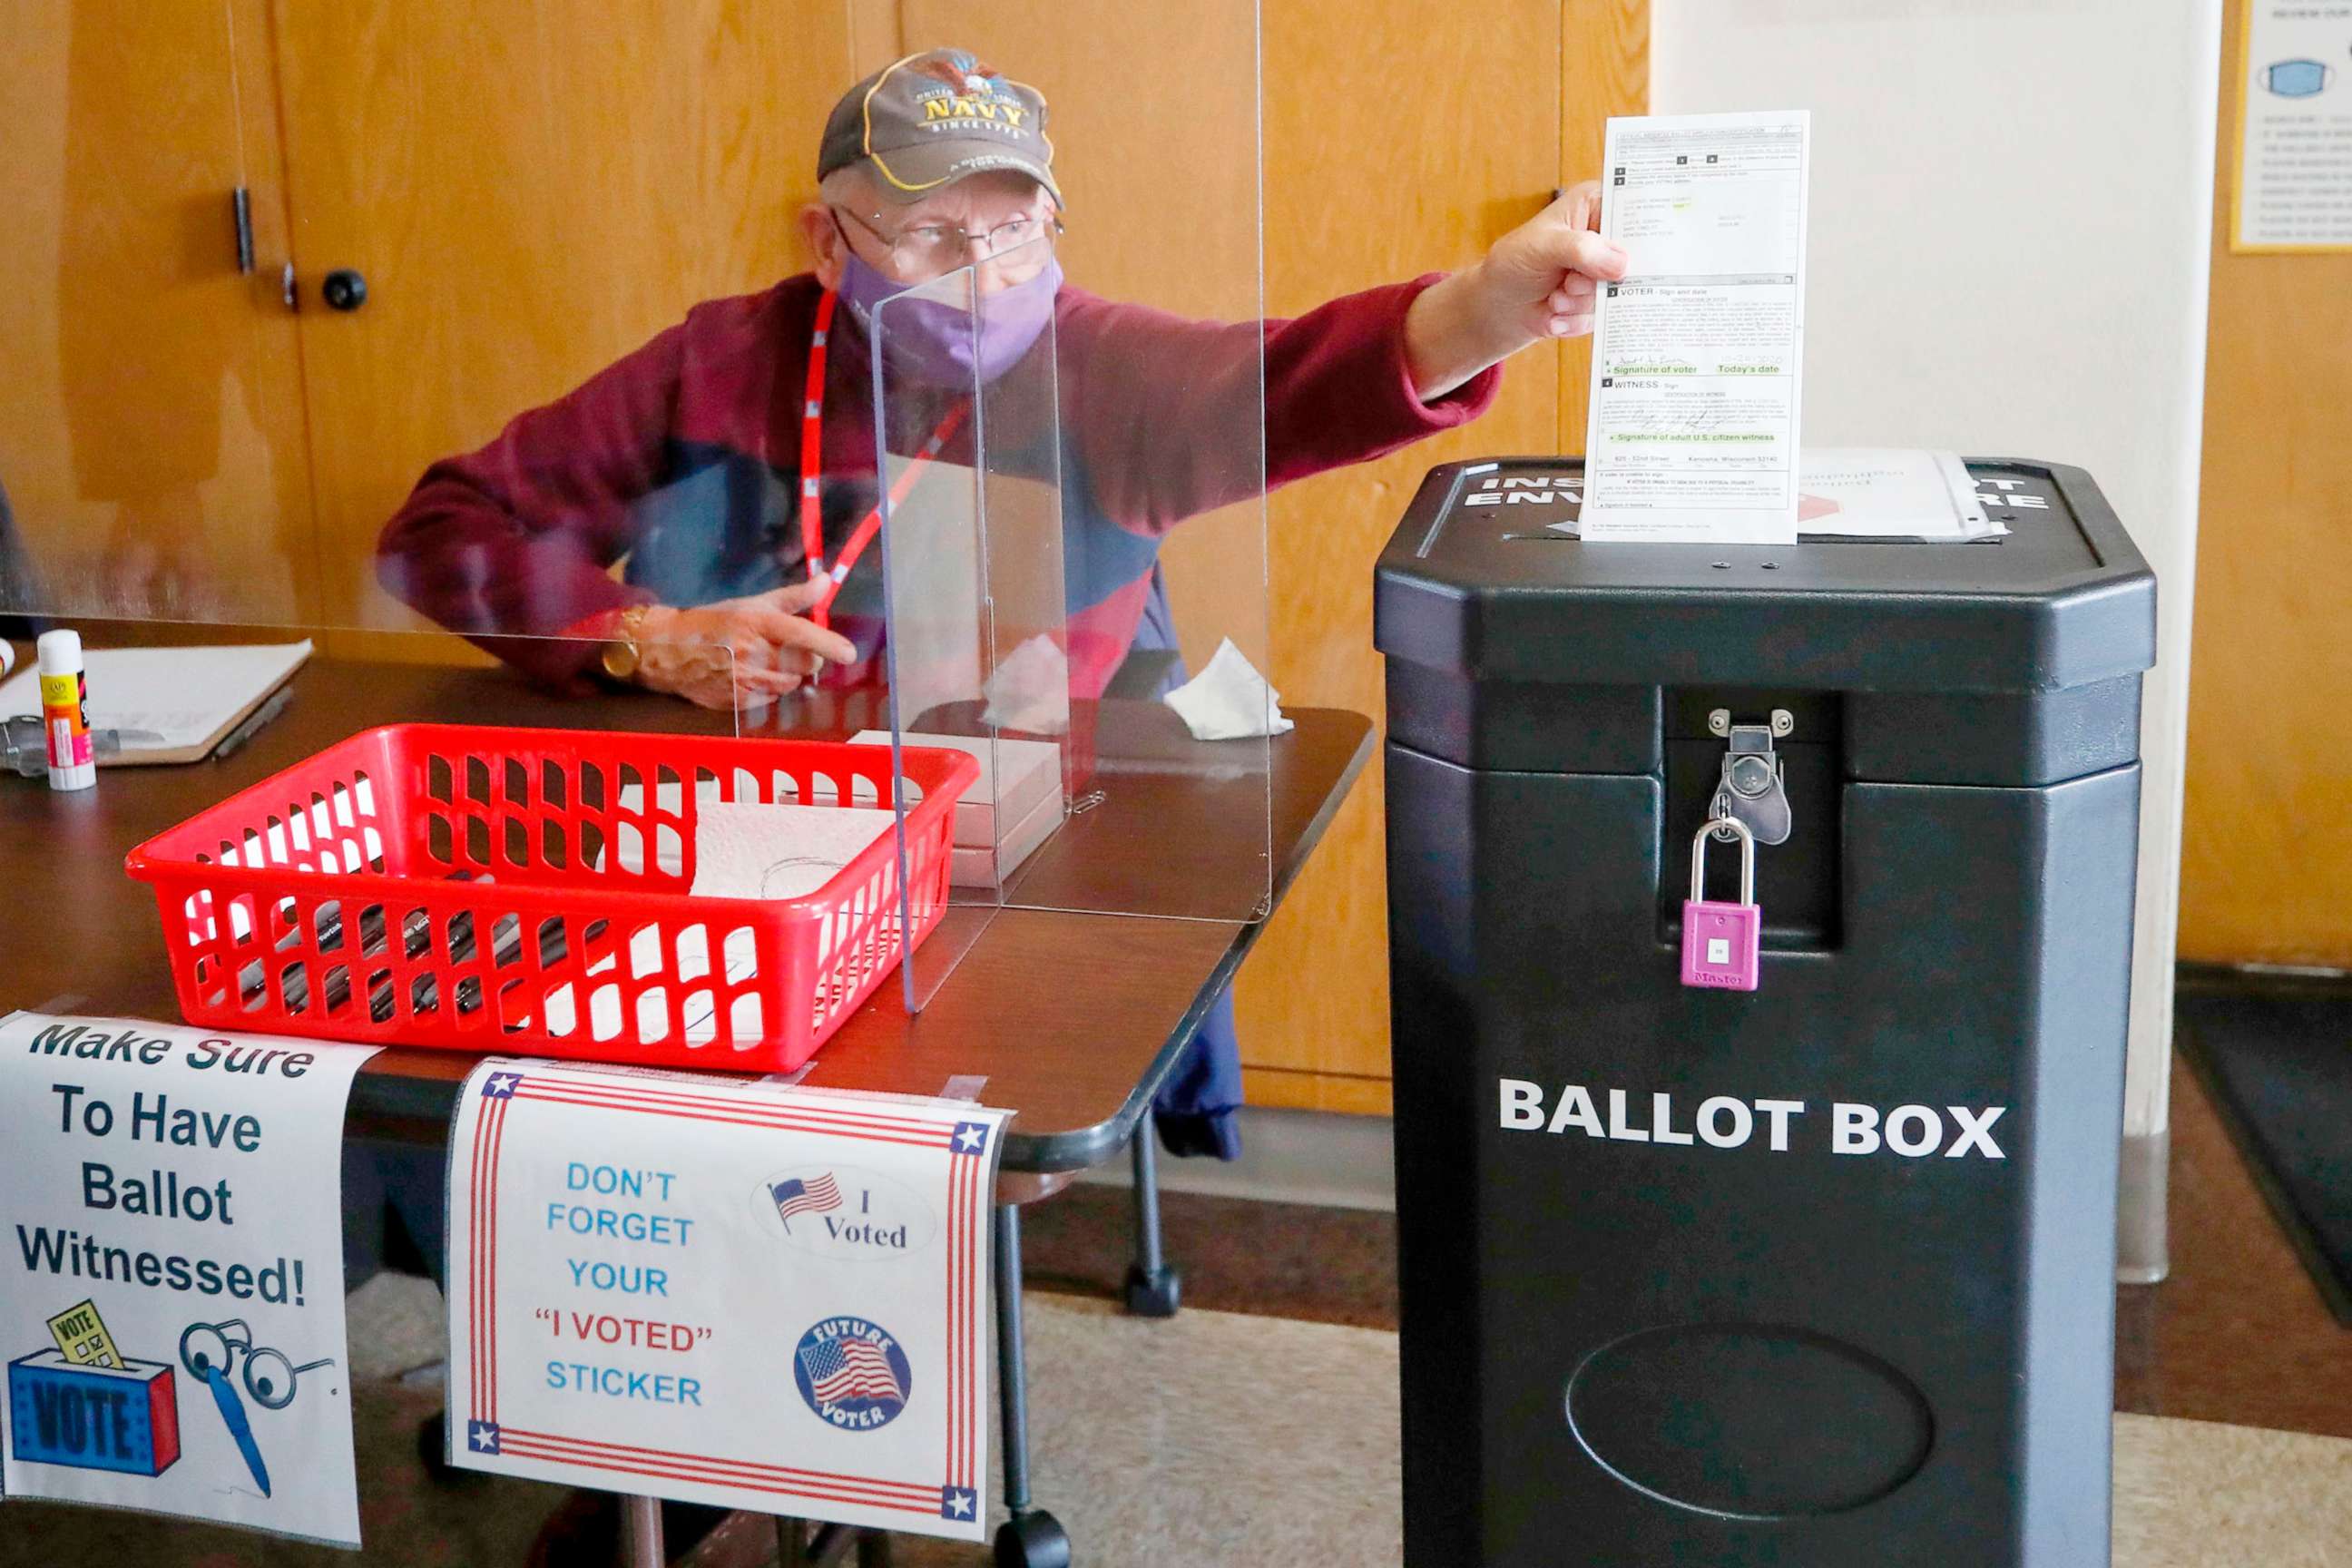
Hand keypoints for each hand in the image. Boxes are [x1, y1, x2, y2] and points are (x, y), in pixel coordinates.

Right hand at [630, 579, 858, 710]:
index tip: (849, 654)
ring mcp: (745, 680)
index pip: (802, 635)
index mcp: (758, 623)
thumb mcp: (753, 604)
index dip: (829, 645)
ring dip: (788, 675)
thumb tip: (826, 582)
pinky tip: (752, 677)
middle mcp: (753, 652)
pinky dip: (770, 690)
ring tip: (766, 662)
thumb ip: (794, 597)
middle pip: (804, 665)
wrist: (668, 650)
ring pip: (790, 684)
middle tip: (791, 650)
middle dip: (807, 659)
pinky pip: (772, 700)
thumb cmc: (715, 622)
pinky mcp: (737, 702)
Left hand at [1403, 180, 1628, 400]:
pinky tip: (1552, 315)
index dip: (1642, 235)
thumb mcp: (1542, 246)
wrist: (1497, 305)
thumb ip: (1581, 249)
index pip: (1636, 212)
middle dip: (1598, 280)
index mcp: (1598, 205)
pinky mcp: (1601, 302)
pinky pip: (1603, 317)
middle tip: (1570, 283)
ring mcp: (1607, 271)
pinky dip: (1574, 320)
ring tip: (1554, 298)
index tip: (1629, 257)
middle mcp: (1608, 237)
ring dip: (1580, 303)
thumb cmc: (1514, 262)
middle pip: (1635, 259)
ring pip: (1616, 293)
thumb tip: (1621, 264)